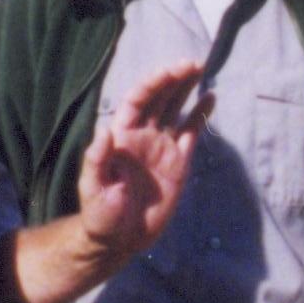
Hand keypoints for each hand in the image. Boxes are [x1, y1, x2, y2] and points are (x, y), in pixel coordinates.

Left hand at [76, 61, 208, 255]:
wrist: (119, 239)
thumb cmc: (100, 214)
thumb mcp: (93, 187)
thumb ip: (98, 159)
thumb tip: (105, 130)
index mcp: (122, 136)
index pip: (138, 100)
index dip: (154, 83)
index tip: (172, 71)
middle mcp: (143, 136)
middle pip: (159, 99)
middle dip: (174, 79)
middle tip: (193, 63)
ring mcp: (162, 148)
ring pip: (176, 110)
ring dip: (186, 89)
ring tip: (202, 68)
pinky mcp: (178, 163)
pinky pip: (191, 133)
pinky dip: (200, 115)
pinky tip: (210, 98)